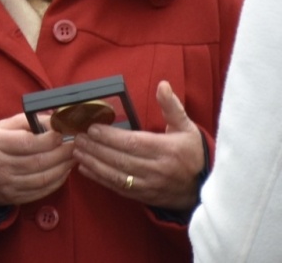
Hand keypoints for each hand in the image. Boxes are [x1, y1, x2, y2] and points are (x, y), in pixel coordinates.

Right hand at [0, 113, 74, 206]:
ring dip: (63, 168)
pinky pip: (40, 192)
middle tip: (76, 144)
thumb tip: (53, 119)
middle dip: (62, 153)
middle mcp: (0, 166)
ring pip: (42, 179)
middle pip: (38, 162)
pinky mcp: (13, 197)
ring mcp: (6, 185)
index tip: (64, 132)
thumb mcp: (0, 126)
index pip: (28, 143)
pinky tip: (64, 171)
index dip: (50, 138)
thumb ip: (26, 121)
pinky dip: (56, 182)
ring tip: (73, 157)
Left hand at [71, 81, 206, 210]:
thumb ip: (172, 106)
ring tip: (77, 151)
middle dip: (96, 148)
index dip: (111, 137)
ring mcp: (149, 185)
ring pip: (116, 176)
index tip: (93, 128)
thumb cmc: (194, 153)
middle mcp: (156, 169)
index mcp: (166, 150)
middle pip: (120, 159)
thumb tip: (162, 85)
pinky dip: (100, 179)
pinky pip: (118, 188)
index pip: (133, 143)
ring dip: (94, 164)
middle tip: (78, 137)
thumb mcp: (187, 127)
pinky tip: (86, 169)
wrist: (203, 188)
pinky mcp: (143, 196)